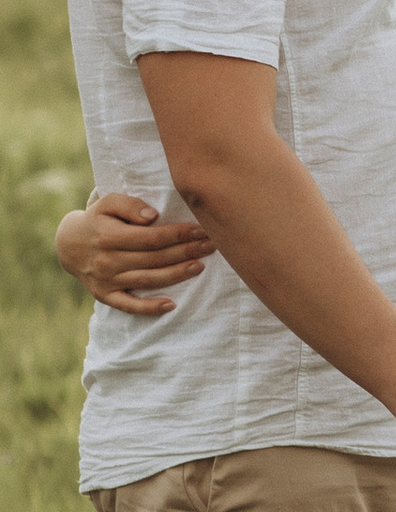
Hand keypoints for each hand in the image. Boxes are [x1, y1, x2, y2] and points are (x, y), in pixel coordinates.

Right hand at [56, 191, 214, 317]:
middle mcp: (108, 260)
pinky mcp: (105, 295)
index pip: (151, 237)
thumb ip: (129, 205)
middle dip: (185, 252)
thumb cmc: (97, 219)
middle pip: (154, 258)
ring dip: (176, 275)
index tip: (200, 230)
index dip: (178, 234)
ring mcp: (107, 280)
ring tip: (200, 266)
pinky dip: (149, 308)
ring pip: (147, 280)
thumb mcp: (107, 203)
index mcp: (109, 236)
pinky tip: (171, 305)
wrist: (68, 244)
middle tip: (211, 246)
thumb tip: (153, 217)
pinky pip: (129, 305)